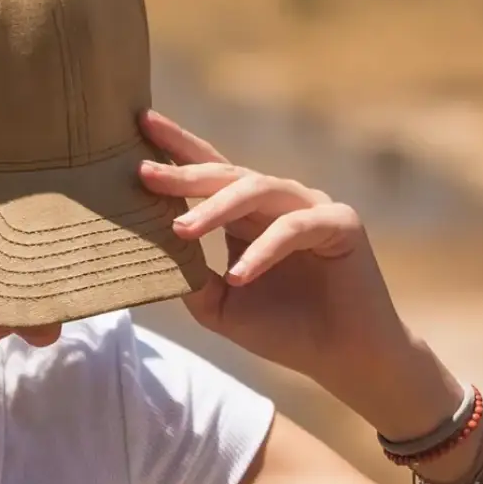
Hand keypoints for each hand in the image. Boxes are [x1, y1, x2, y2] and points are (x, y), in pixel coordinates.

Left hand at [136, 109, 456, 431]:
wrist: (342, 359)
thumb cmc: (283, 330)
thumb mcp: (219, 306)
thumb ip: (188, 276)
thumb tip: (146, 250)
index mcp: (248, 213)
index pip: (208, 170)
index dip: (177, 148)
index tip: (139, 123)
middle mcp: (279, 201)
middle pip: (226, 173)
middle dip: (184, 173)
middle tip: (144, 173)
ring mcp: (311, 207)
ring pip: (258, 190)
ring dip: (216, 209)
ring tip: (181, 230)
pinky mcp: (341, 224)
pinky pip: (294, 228)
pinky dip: (263, 250)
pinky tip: (239, 275)